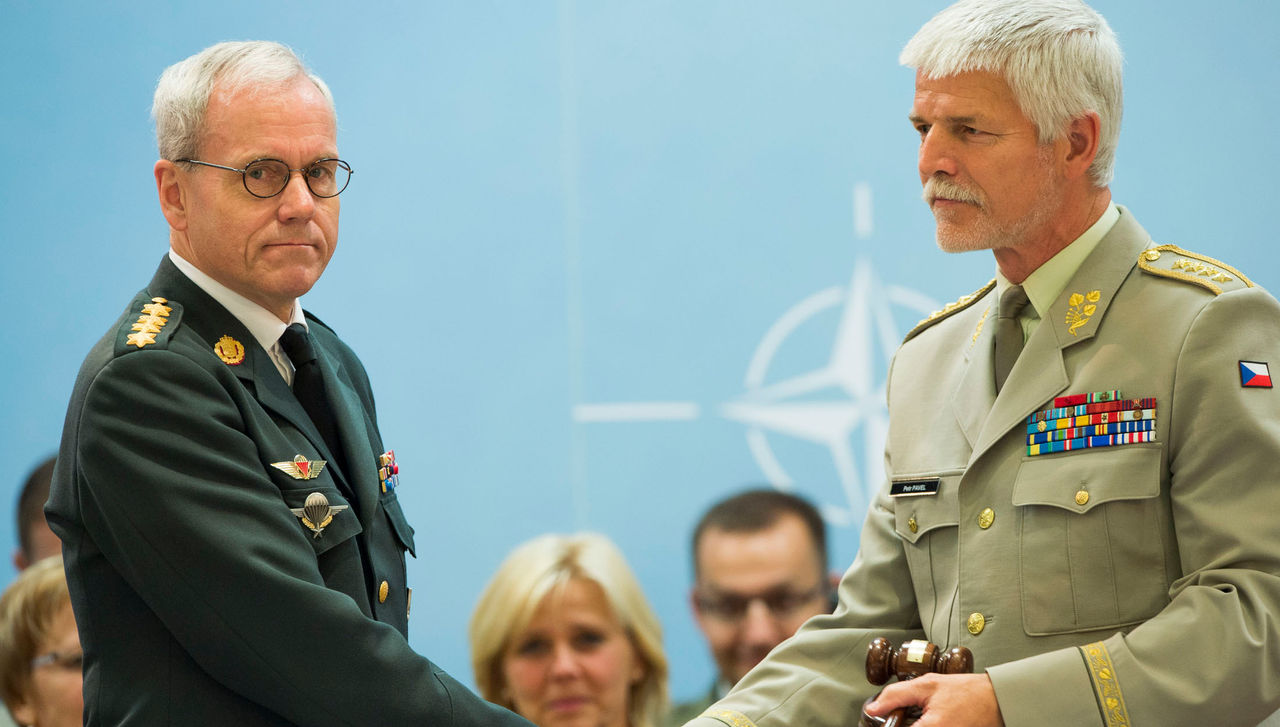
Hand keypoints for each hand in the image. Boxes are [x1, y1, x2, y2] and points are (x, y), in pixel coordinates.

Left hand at [864, 673, 1003, 726]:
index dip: (888, 726)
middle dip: (904, 723)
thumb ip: (896, 696)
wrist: (997, 701)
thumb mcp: (928, 684)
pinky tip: (930, 720)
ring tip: (920, 718)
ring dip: (914, 725)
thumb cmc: (967, 692)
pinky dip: (925, 726)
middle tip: (905, 717)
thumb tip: (873, 708)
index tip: (883, 721)